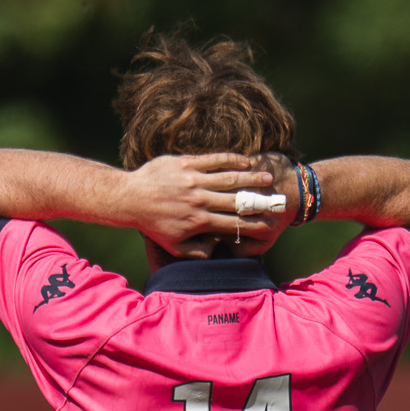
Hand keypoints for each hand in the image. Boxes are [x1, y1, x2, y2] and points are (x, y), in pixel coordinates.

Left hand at [116, 153, 288, 252]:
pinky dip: (231, 159)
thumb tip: (217, 250)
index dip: (254, 223)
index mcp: (199, 221)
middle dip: (260, 200)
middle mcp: (199, 200)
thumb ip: (198, 251)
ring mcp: (193, 180)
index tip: (270, 224)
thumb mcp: (174, 247)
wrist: (131, 198)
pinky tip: (245, 160)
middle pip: (236, 199)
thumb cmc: (153, 224)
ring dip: (250, 177)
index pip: (233, 223)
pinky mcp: (186, 163)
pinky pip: (213, 159)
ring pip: (228, 177)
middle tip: (278, 199)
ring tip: (267, 177)